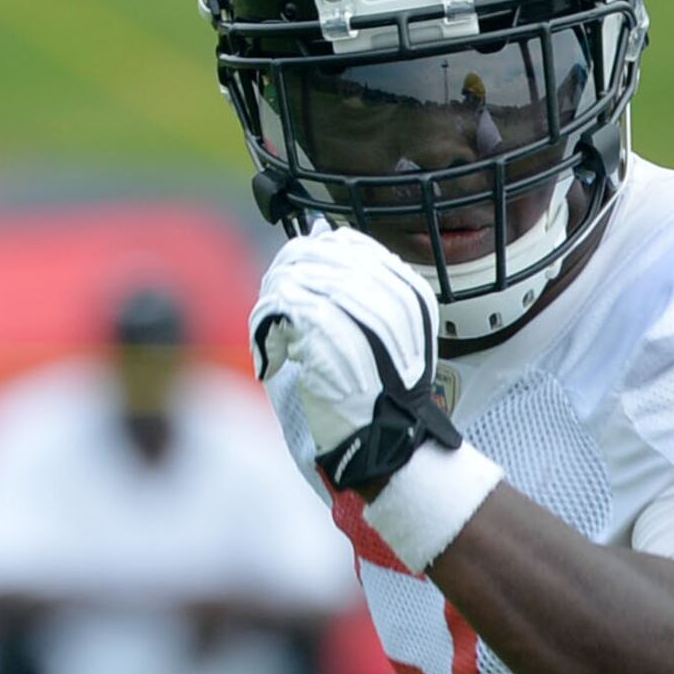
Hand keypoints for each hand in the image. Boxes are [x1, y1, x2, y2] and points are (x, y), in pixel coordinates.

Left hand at [250, 229, 455, 494]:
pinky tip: (274, 360)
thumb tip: (318, 229)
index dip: (311, 263)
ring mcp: (362, 307)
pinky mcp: (328, 326)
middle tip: (276, 320)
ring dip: (272, 311)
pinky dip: (265, 331)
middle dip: (284, 282)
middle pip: (315, 254)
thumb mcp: (375, 333)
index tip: (299, 298)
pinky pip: (280, 303)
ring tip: (275, 345)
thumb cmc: (373, 394)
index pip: (347, 243)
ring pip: (292, 276)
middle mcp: (389, 293)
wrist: (381, 444)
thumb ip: (352, 282)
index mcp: (408, 291)